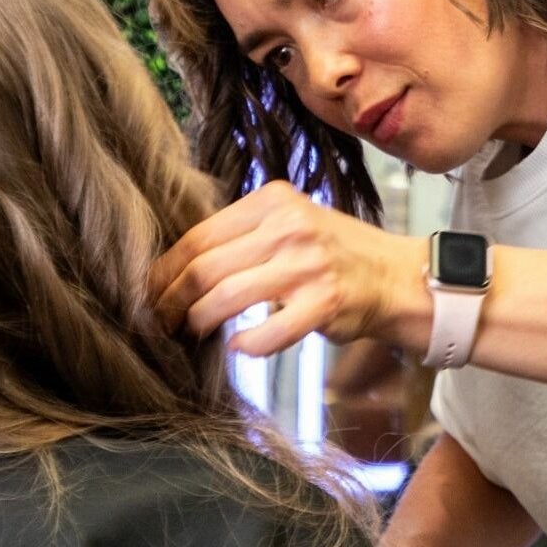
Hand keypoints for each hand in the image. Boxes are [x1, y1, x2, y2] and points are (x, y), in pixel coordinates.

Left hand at [150, 180, 430, 357]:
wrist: (395, 275)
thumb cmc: (333, 253)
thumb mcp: (291, 222)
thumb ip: (244, 235)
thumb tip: (179, 268)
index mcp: (273, 200)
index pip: (199, 235)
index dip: (166, 270)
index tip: (152, 292)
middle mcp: (289, 226)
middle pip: (205, 268)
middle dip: (172, 301)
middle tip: (161, 322)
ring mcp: (308, 264)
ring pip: (227, 298)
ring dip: (199, 323)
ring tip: (192, 334)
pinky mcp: (325, 303)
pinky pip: (268, 332)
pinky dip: (246, 345)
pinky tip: (237, 347)